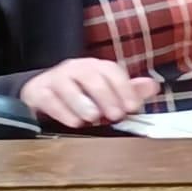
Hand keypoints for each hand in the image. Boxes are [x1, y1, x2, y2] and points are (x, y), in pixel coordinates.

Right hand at [20, 58, 159, 127]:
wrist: (40, 93)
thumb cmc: (78, 93)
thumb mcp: (105, 91)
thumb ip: (128, 90)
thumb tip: (153, 86)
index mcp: (95, 67)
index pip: (112, 71)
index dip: (124, 88)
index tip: (133, 107)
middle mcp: (75, 68)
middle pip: (92, 77)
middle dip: (106, 96)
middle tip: (116, 115)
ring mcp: (55, 78)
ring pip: (69, 86)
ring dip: (83, 103)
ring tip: (93, 118)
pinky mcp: (38, 91)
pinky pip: (50, 99)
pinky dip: (62, 111)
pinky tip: (74, 122)